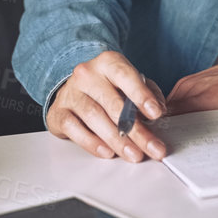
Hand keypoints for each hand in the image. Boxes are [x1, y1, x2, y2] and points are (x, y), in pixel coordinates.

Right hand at [47, 50, 167, 161]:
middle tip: (153, 148)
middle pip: (113, 104)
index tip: (156, 113)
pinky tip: (107, 152)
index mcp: (107, 63)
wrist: (73, 90)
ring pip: (94, 117)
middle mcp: (87, 74)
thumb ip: (148, 93)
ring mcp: (70, 93)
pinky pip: (74, 129)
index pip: (125, 75)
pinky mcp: (57, 112)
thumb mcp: (130, 83)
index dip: (141, 95)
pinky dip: (92, 143)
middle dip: (136, 130)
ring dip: (117, 140)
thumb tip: (160, 109)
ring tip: (134, 154)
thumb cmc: (107, 88)